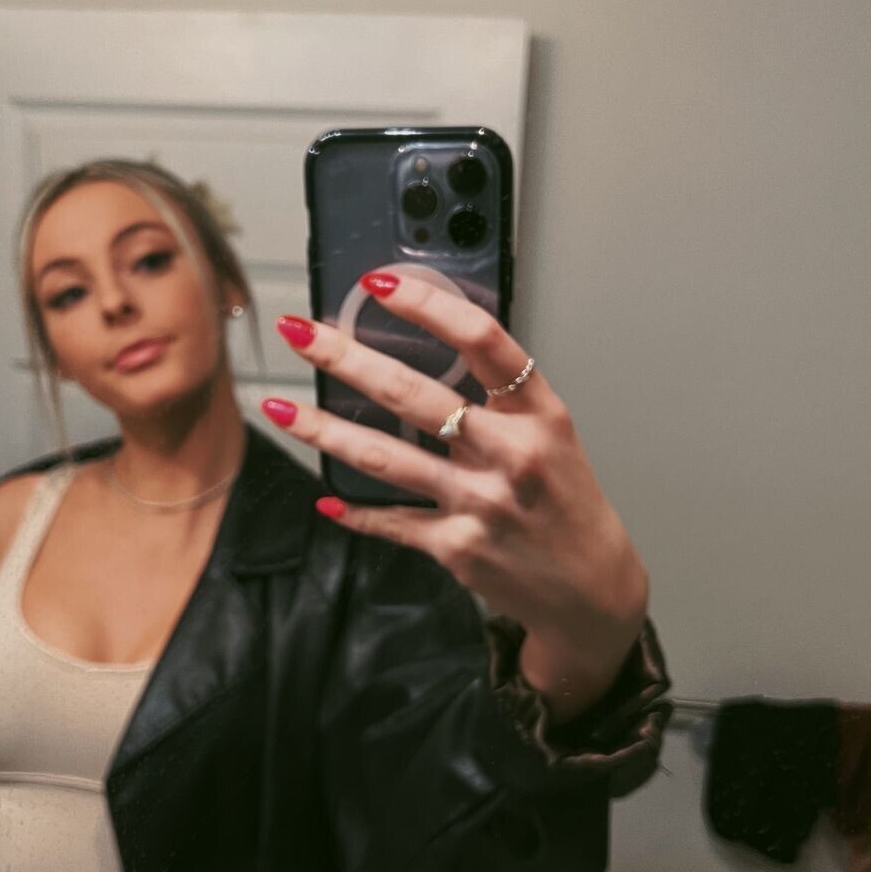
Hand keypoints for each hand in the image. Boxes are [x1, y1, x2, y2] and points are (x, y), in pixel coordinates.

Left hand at [261, 270, 650, 722]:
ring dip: (323, 430)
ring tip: (278, 408)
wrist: (591, 588)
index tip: (379, 282)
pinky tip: (325, 498)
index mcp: (538, 414)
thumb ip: (503, 396)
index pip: (483, 341)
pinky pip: (391, 521)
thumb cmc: (567, 501)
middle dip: (346, 358)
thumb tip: (434, 345)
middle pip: (413, 394)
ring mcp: (479, 503)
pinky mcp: (456, 547)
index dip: (428, 305)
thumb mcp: (553, 435)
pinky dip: (354, 510)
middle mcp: (510, 454)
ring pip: (384, 457)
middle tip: (300, 333)